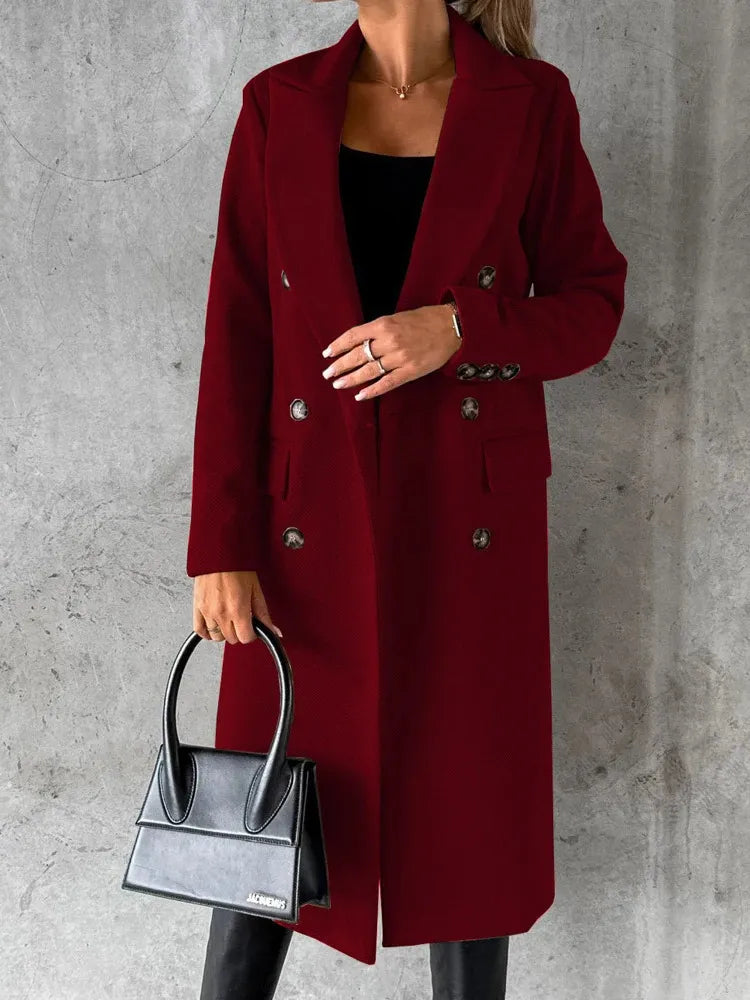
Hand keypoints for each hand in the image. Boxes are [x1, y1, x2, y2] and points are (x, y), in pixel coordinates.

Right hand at [193, 570, 282, 643]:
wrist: (219, 553)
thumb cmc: (237, 567)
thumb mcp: (256, 590)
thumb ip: (264, 614)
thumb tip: (274, 632)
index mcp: (238, 610)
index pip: (246, 638)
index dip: (252, 633)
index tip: (252, 626)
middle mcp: (222, 614)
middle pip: (232, 639)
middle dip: (239, 631)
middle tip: (242, 619)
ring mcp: (208, 612)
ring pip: (217, 637)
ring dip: (225, 631)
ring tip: (229, 618)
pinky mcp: (197, 608)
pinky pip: (200, 631)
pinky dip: (207, 632)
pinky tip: (215, 625)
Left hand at [320, 303, 460, 399]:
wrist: (452, 327)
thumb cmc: (425, 320)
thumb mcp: (398, 317)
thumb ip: (379, 329)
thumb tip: (360, 342)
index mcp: (384, 324)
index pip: (353, 336)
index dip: (338, 345)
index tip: (327, 353)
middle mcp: (389, 341)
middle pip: (357, 355)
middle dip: (340, 365)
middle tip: (327, 374)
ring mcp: (399, 358)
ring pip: (369, 371)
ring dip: (351, 379)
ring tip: (338, 384)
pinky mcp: (410, 371)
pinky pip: (387, 383)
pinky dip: (372, 391)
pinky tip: (360, 395)